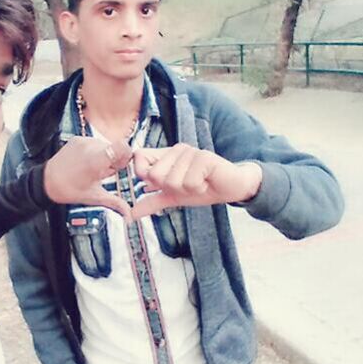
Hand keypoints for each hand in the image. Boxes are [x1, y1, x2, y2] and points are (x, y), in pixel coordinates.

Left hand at [44, 137, 132, 217]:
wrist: (47, 181)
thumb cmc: (69, 189)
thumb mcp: (94, 197)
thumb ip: (115, 203)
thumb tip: (129, 214)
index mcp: (96, 161)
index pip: (122, 146)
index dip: (126, 156)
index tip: (119, 166)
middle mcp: (90, 147)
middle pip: (115, 148)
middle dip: (114, 160)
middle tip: (103, 173)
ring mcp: (83, 141)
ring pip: (106, 145)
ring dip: (104, 156)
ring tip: (93, 169)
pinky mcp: (78, 138)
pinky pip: (95, 143)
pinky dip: (95, 152)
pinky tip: (87, 163)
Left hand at [131, 144, 261, 218]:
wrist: (232, 188)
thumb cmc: (203, 188)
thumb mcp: (174, 197)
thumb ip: (152, 202)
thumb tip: (130, 214)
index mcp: (166, 156)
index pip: (138, 158)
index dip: (144, 175)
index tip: (163, 184)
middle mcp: (176, 150)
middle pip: (154, 175)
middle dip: (171, 188)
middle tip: (188, 185)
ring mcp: (190, 152)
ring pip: (172, 181)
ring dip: (187, 190)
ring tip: (200, 183)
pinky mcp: (204, 157)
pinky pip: (189, 182)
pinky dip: (199, 188)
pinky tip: (207, 182)